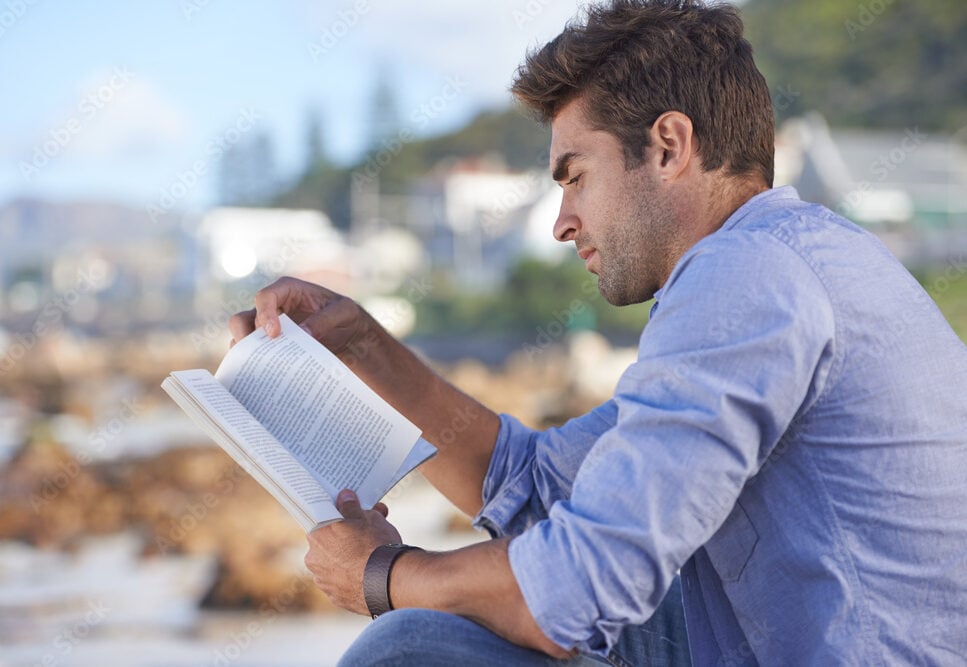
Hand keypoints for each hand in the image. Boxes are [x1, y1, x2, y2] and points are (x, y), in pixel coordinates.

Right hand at [228, 276, 374, 357]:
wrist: (349, 336)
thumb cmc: (345, 316)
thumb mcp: (343, 313)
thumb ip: (324, 320)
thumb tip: (303, 334)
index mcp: (286, 290)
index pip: (265, 297)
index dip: (265, 314)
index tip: (274, 334)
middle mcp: (270, 309)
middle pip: (241, 319)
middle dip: (243, 335)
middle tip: (256, 353)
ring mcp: (266, 329)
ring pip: (242, 340)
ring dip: (246, 354)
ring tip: (256, 369)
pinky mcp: (269, 348)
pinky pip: (251, 356)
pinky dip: (253, 366)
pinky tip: (262, 378)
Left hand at [304, 489, 400, 614]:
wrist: (388, 581)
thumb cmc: (375, 544)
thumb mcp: (367, 517)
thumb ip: (351, 506)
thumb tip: (345, 496)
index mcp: (317, 534)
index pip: (321, 520)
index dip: (336, 517)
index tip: (348, 514)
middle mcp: (313, 558)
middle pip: (327, 542)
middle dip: (343, 537)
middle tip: (364, 533)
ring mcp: (323, 580)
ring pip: (333, 563)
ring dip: (346, 558)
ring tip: (370, 555)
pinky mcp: (335, 597)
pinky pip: (341, 582)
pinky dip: (351, 577)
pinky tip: (368, 572)